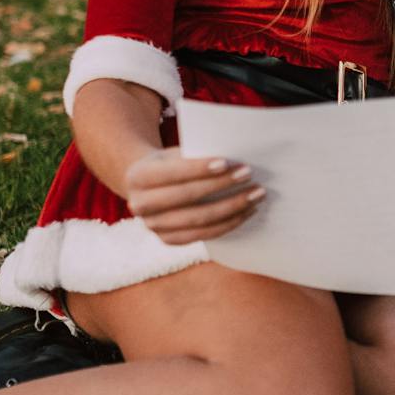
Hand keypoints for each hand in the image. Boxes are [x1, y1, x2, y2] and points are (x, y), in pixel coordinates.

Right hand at [121, 150, 263, 244]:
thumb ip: (195, 157)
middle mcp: (140, 205)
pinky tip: (247, 211)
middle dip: (221, 186)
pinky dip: (229, 223)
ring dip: (232, 207)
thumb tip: (235, 160)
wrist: (148, 186)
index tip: (227, 163)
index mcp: (138, 177)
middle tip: (249, 175)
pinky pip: (204, 234)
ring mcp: (154, 227)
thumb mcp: (174, 154)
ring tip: (256, 194)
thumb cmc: (169, 164)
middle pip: (187, 197)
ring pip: (199, 219)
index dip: (200, 169)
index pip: (172, 173)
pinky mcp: (169, 240)